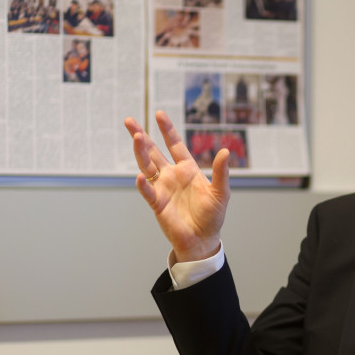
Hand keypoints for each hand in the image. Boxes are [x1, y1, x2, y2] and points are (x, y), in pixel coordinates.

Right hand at [124, 111, 230, 261]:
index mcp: (187, 169)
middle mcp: (172, 176)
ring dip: (141, 152)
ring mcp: (162, 188)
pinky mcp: (157, 204)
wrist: (203, 239)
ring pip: (147, 166)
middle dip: (141, 136)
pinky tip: (140, 177)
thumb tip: (226, 150)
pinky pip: (147, 191)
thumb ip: (221, 172)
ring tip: (136, 137)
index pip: (174, 145)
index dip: (167, 130)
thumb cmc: (212, 216)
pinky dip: (143, 185)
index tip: (159, 114)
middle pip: (153, 151)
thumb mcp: (221, 192)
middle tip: (129, 121)